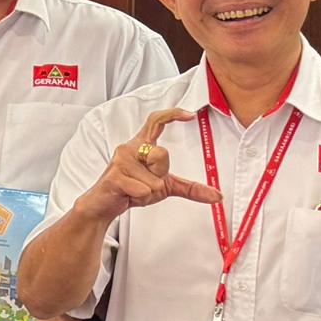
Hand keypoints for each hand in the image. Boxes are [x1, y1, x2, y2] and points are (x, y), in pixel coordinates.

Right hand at [75, 107, 219, 221]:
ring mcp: (120, 162)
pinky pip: (144, 190)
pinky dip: (141, 198)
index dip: (172, 114)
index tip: (190, 115)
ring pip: (154, 180)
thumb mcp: (164, 187)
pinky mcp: (114, 177)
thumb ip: (189, 188)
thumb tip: (217, 195)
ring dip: (149, 192)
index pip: (156, 121)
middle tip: (146, 183)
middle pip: (162, 154)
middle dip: (160, 175)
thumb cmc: (131, 190)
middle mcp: (130, 148)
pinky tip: (128, 195)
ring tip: (135, 191)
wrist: (104, 206)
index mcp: (141, 146)